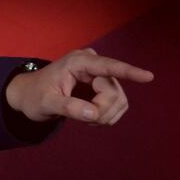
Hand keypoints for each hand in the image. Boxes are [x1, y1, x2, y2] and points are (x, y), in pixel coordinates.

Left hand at [5, 48, 153, 125]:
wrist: (30, 95)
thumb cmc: (34, 97)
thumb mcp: (45, 104)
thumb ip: (67, 107)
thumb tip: (92, 114)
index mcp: (77, 62)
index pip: (107, 67)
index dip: (129, 72)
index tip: (148, 77)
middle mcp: (92, 65)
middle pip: (114, 92)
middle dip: (102, 110)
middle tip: (83, 118)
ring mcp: (101, 75)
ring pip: (119, 100)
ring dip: (105, 115)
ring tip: (84, 116)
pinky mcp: (105, 86)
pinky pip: (119, 105)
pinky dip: (107, 115)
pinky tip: (91, 115)